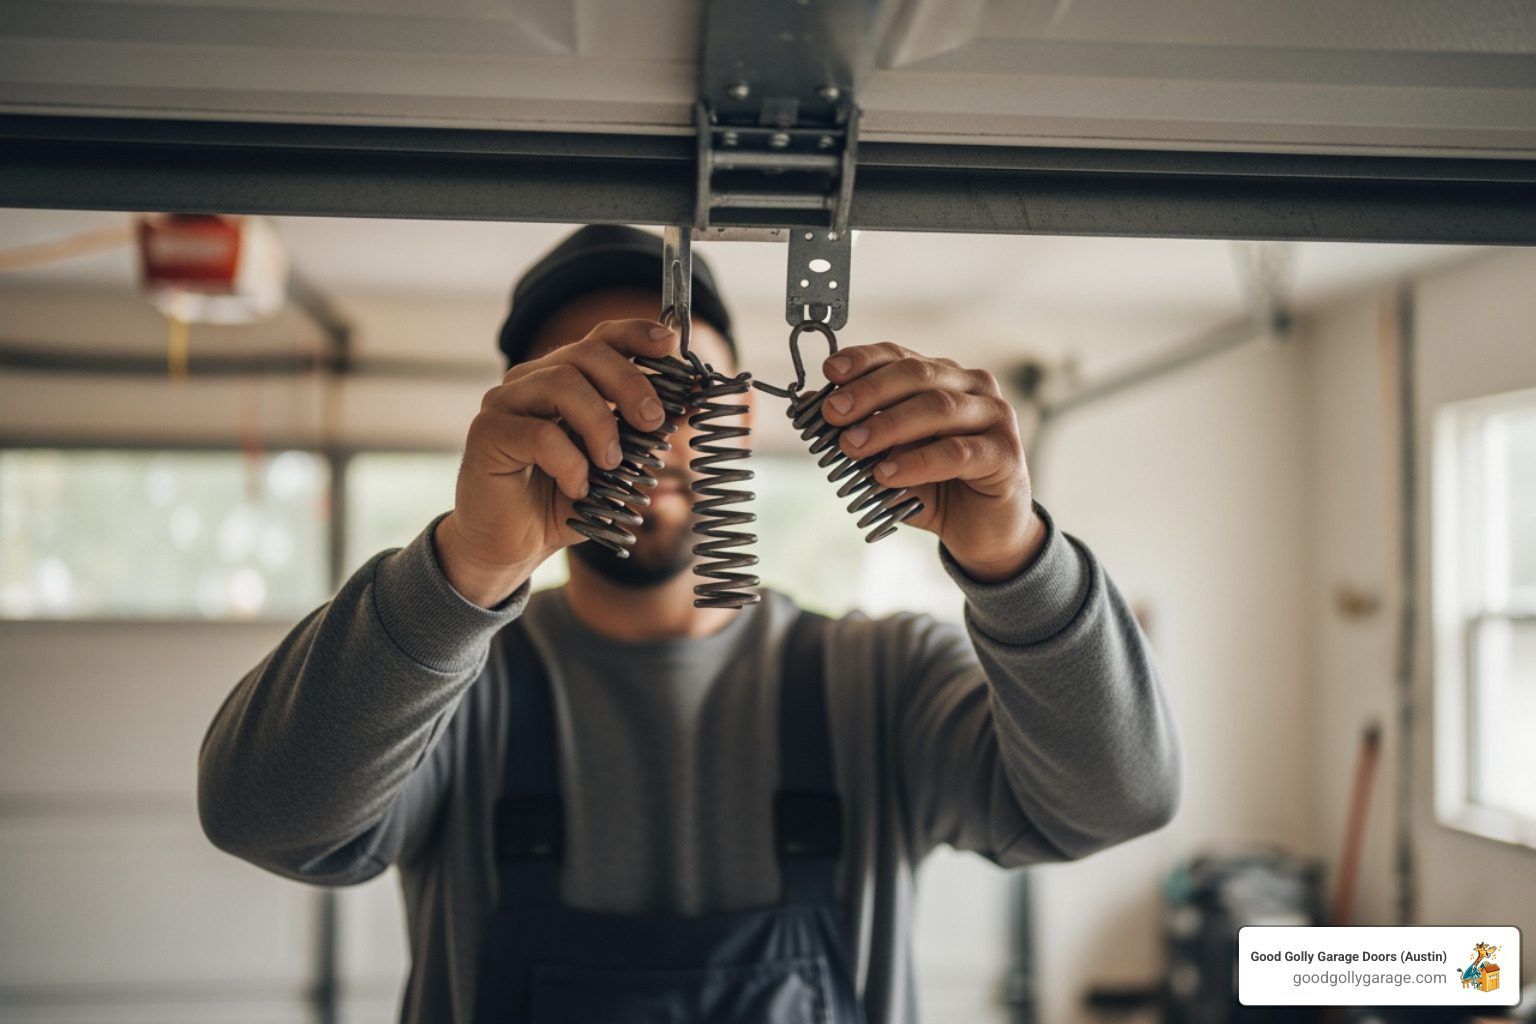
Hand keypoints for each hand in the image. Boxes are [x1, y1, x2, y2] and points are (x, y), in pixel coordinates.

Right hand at [434, 319, 678, 606]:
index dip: (636, 334)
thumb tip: (684, 407)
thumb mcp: (612, 464)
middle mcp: (530, 380)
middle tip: (653, 421)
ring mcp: (504, 402)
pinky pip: (541, 435)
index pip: (600, 338)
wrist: (513, 545)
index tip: (668, 347)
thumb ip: (637, 433)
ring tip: (610, 463)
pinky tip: (577, 487)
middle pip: (585, 353)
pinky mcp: (487, 433)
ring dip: (600, 425)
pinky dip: (571, 464)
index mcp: (561, 378)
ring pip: (562, 384)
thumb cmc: (561, 500)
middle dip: (630, 383)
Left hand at [819, 343, 1045, 582]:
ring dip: (888, 425)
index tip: (830, 372)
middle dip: (869, 392)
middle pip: (917, 376)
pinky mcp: (1005, 454)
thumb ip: (859, 430)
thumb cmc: (935, 487)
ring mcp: (994, 417)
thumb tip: (808, 405)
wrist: (982, 532)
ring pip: (938, 409)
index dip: (864, 361)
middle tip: (832, 413)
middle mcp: (972, 389)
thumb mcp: (888, 457)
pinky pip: (957, 452)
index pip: (900, 357)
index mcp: (943, 379)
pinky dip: (917, 462)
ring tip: (852, 445)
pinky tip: (886, 473)